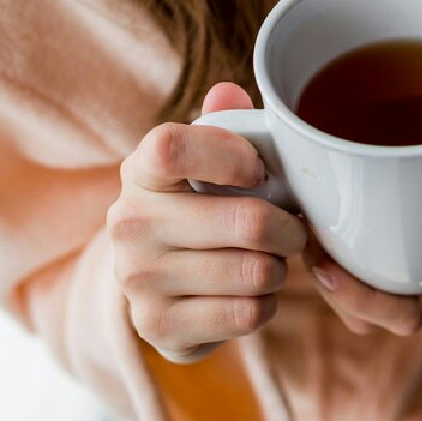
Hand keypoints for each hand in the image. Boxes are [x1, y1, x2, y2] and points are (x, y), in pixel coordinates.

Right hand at [107, 83, 306, 361]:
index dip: (231, 155)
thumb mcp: (207, 164)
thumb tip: (228, 93)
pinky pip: (247, 315)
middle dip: (290, 228)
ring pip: (256, 272)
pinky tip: (250, 295)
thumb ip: (223, 124)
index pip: (172, 146)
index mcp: (140, 172)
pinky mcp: (158, 327)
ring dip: (278, 270)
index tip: (259, 171)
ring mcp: (138, 280)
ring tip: (268, 262)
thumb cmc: (199, 209)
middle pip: (248, 220)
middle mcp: (128, 223)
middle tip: (293, 230)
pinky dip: (264, 306)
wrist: (159, 288)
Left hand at [302, 183, 421, 334]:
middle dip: (330, 290)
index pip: (405, 316)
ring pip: (343, 289)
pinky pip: (335, 254)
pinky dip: (317, 241)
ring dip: (318, 267)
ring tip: (302, 226)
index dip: (365, 304)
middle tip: (308, 244)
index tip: (329, 269)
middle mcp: (415, 278)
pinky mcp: (365, 235)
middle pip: (364, 314)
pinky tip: (303, 208)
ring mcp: (389, 260)